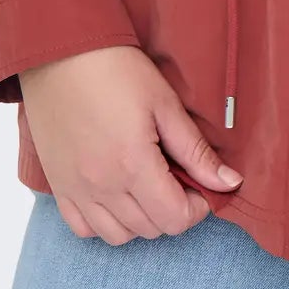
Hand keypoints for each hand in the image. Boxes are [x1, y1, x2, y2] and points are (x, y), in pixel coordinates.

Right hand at [18, 44, 241, 243]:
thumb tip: (230, 183)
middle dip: (173, 209)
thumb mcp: (165, 103)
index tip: (200, 182)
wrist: (62, 53)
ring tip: (148, 185)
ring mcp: (77, 190)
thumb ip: (196, 151)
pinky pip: (83, 229)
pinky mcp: (58, 186)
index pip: (175, 219)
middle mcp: (103, 187)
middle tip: (177, 176)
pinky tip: (116, 194)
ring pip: (118, 235)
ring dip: (142, 220)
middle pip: (150, 229)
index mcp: (133, 166)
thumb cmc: (117, 70)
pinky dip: (104, 222)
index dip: (198, 206)